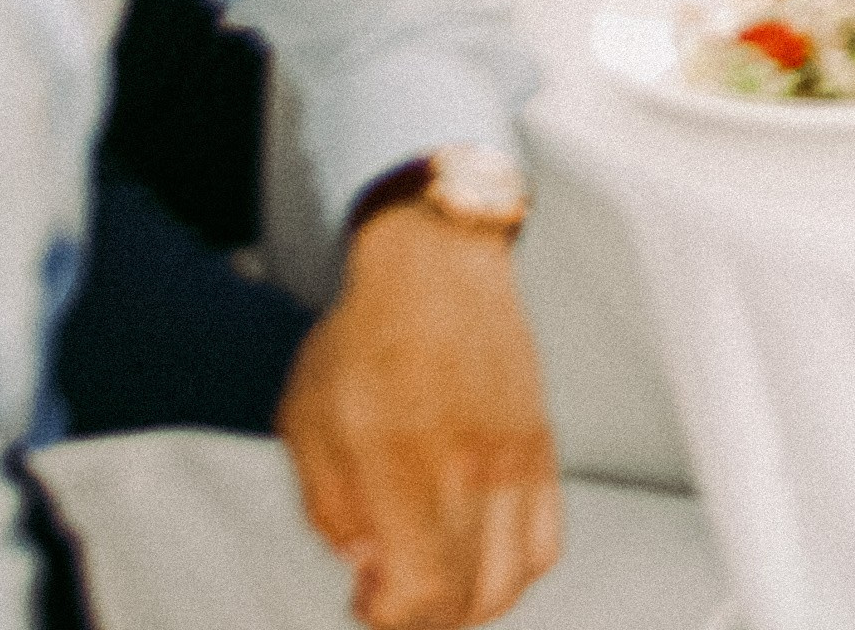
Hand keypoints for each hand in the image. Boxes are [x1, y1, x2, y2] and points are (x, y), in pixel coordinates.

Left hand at [278, 204, 559, 629]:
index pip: (419, 596)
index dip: (388, 617)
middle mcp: (468, 469)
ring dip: (471, 600)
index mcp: (402, 465)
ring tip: (438, 577)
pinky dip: (517, 567)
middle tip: (395, 591)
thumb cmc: (364, 335)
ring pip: (512, 581)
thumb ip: (329, 509)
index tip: (365, 598)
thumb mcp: (308, 420)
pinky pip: (546, 541)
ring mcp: (513, 458)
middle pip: (466, 601)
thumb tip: (367, 568)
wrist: (435, 260)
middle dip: (424, 615)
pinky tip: (480, 550)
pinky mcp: (540, 444)